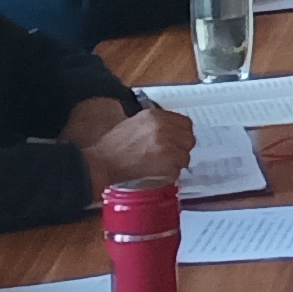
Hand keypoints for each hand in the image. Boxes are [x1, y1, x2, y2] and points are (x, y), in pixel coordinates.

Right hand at [78, 101, 192, 186]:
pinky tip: (156, 173)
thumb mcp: (137, 122)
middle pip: (189, 140)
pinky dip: (169, 175)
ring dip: (176, 163)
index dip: (183, 134)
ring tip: (161, 166)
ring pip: (185, 157)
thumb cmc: (115, 144)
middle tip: (171, 156)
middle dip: (182, 149)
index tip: (178, 141)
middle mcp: (164, 128)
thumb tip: (174, 130)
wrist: (103, 161)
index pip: (186, 123)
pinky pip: (177, 171)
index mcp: (156, 116)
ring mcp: (167, 146)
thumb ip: (157, 124)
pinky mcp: (167, 163)